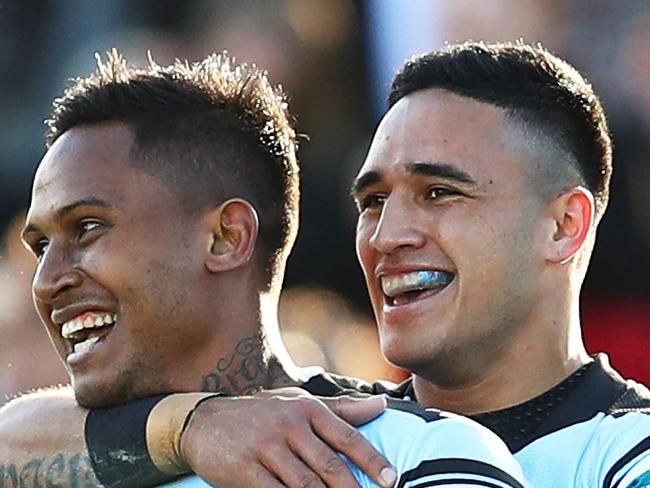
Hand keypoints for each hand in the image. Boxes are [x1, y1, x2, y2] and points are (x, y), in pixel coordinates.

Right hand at [180, 391, 396, 487]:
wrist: (205, 420)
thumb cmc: (261, 413)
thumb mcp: (299, 404)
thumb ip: (341, 409)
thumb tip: (382, 406)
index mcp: (307, 409)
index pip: (346, 436)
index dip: (372, 460)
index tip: (391, 480)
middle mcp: (288, 424)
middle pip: (329, 465)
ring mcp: (265, 446)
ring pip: (305, 484)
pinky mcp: (245, 468)